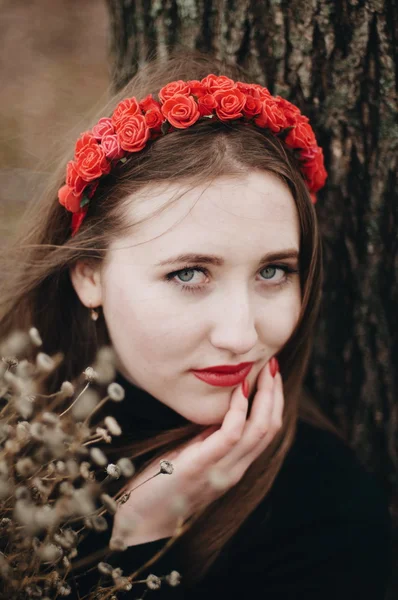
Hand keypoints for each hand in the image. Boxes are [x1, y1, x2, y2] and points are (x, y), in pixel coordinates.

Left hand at [110, 360, 283, 546]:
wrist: (139, 520)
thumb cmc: (162, 482)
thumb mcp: (192, 454)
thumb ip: (209, 437)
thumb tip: (220, 408)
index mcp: (234, 465)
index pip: (267, 431)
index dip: (274, 401)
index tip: (271, 374)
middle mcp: (234, 469)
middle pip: (270, 427)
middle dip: (275, 394)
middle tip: (272, 364)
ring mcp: (222, 471)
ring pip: (259, 430)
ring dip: (265, 396)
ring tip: (263, 371)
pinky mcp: (202, 468)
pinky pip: (231, 435)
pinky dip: (239, 410)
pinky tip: (238, 390)